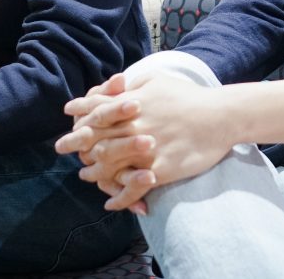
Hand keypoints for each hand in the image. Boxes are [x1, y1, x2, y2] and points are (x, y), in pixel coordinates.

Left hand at [58, 74, 235, 212]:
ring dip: (94, 172)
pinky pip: (133, 188)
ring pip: (109, 164)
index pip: (96, 109)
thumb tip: (115, 85)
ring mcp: (145, 150)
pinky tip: (112, 204)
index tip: (67, 117)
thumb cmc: (190, 96)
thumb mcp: (157, 80)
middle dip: (75, 144)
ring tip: (86, 175)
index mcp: (132, 103)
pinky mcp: (159, 170)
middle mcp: (134, 126)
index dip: (79, 114)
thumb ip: (133, 84)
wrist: (221, 116)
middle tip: (61, 149)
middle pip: (96, 138)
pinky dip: (120, 198)